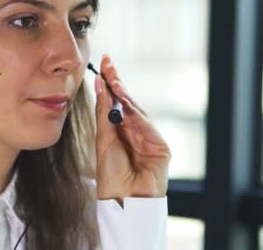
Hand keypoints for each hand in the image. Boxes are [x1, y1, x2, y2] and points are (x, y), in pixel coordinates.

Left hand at [94, 54, 170, 205]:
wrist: (123, 199)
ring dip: (124, 95)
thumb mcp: (103, 139)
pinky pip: (146, 126)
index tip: (103, 63)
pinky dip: (135, 113)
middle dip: (117, 82)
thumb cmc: (111, 174)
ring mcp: (150, 138)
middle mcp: (136, 132)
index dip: (111, 83)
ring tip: (113, 80)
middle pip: (127, 102)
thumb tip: (101, 85)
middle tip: (107, 63)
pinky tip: (124, 100)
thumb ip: (103, 113)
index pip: (116, 102)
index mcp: (121, 131)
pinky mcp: (161, 148)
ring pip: (137, 111)